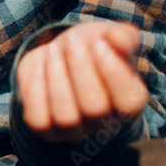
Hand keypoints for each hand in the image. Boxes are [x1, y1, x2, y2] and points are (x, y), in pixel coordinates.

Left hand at [16, 21, 148, 143]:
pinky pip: (38, 120)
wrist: (58, 53)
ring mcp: (75, 130)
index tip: (98, 43)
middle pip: (94, 108)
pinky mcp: (46, 130)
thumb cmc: (90, 46)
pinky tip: (39, 68)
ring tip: (52, 50)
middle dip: (79, 69)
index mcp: (129, 101)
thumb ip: (122, 36)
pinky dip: (35, 91)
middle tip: (71, 40)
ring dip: (56, 77)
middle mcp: (105, 122)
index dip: (113, 73)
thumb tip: (121, 41)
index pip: (130, 102)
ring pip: (66, 117)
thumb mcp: (108, 36)